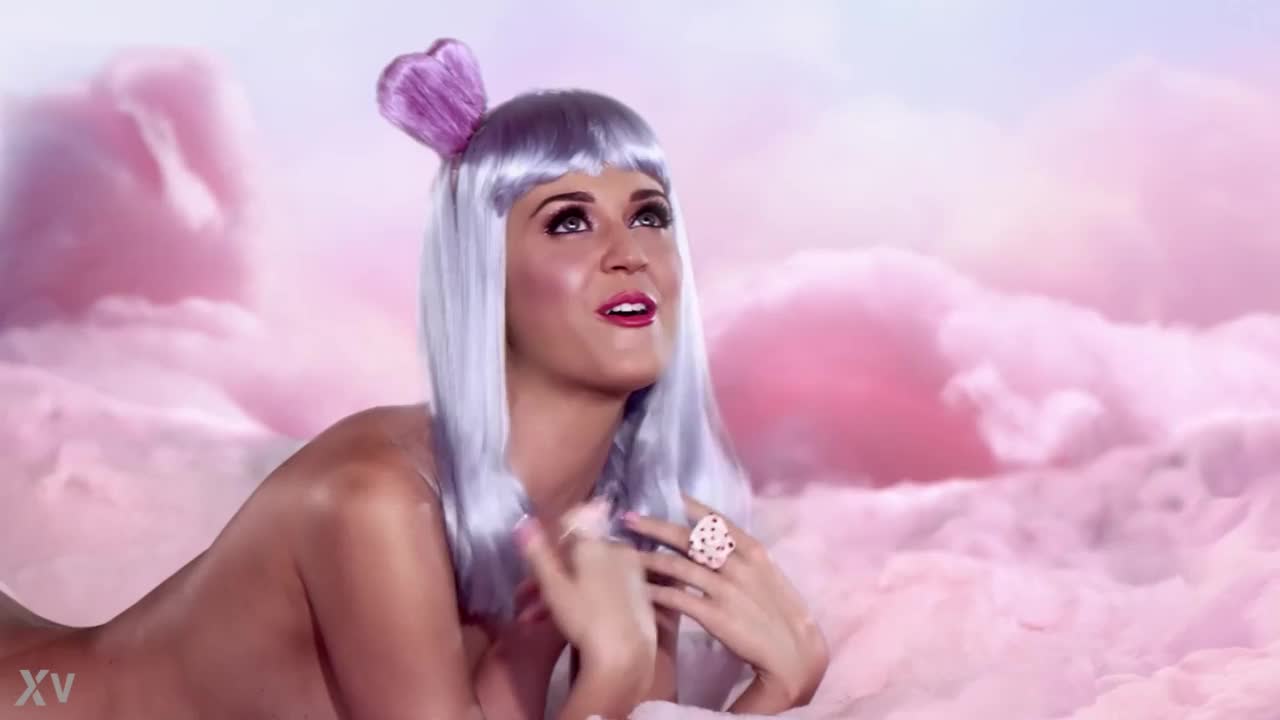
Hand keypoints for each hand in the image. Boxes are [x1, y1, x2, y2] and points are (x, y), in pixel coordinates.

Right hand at [514, 499, 656, 673]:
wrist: (627, 654)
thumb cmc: (585, 617)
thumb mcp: (554, 586)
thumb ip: (538, 553)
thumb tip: (523, 522)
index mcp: (597, 542)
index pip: (569, 526)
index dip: (548, 543)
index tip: (536, 567)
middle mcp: (617, 549)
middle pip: (576, 554)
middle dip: (548, 574)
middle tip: (524, 598)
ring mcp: (630, 571)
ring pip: (587, 573)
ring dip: (559, 591)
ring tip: (534, 618)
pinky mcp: (637, 593)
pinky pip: (604, 585)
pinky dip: (583, 597)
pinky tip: (565, 621)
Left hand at [622, 495, 828, 707]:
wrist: (792, 653)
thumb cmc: (781, 613)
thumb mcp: (768, 575)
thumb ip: (743, 558)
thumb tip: (716, 543)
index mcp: (754, 551)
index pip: (717, 521)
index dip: (693, 507)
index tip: (671, 495)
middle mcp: (737, 565)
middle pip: (689, 538)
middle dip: (656, 526)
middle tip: (630, 518)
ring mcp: (725, 590)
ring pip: (678, 566)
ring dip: (649, 559)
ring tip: (626, 554)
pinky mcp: (714, 616)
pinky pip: (677, 598)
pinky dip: (656, 592)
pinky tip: (640, 590)